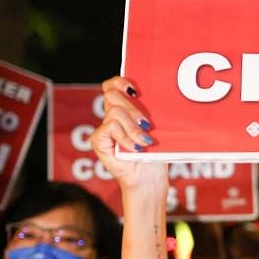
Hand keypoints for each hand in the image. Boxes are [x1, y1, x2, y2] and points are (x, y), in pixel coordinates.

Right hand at [90, 77, 167, 193]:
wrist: (148, 177)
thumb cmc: (155, 153)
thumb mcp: (157, 128)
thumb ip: (152, 112)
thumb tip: (160, 95)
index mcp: (124, 109)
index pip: (112, 85)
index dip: (120, 81)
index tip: (136, 91)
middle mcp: (111, 116)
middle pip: (111, 94)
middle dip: (132, 107)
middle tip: (147, 124)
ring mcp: (104, 128)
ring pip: (115, 112)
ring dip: (132, 127)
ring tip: (144, 142)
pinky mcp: (98, 140)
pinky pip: (111, 127)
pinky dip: (126, 138)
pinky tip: (135, 149)